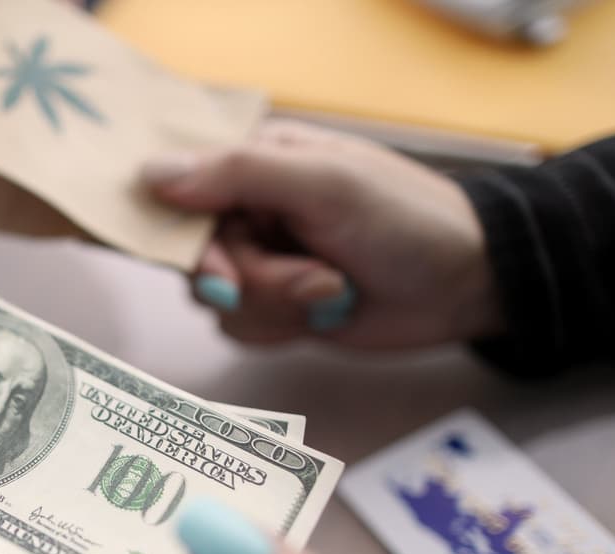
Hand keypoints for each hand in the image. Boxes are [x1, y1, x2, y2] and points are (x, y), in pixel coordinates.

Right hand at [143, 120, 504, 348]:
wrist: (465, 285)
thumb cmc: (407, 220)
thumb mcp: (324, 184)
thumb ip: (238, 174)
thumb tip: (150, 174)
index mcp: (255, 164)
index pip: (181, 197)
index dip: (190, 243)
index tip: (223, 272)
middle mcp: (250, 211)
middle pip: (197, 261)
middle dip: (257, 282)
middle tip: (314, 282)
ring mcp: (262, 262)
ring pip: (217, 301)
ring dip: (278, 307)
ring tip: (334, 291)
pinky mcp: (276, 307)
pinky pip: (240, 329)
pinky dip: (281, 329)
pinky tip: (325, 313)